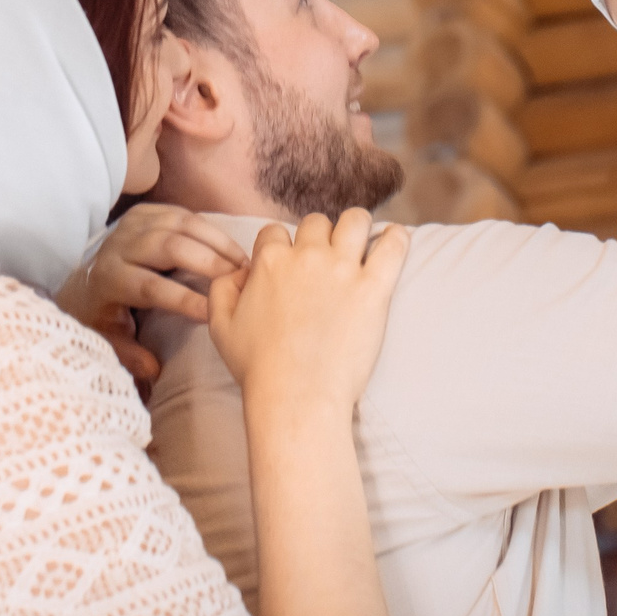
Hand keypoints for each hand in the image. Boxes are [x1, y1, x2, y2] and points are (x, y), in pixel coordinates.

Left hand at [56, 204, 246, 379]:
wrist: (82, 278)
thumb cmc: (102, 314)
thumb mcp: (108, 338)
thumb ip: (129, 355)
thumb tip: (154, 370)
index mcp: (109, 279)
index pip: (150, 286)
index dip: (183, 298)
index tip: (213, 311)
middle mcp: (119, 247)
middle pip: (168, 246)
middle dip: (207, 262)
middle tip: (239, 278)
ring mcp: (132, 225)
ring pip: (179, 224)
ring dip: (215, 242)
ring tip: (242, 262)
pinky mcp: (144, 212)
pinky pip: (182, 214)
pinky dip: (208, 229)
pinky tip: (228, 247)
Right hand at [209, 209, 409, 415]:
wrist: (297, 395)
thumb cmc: (258, 368)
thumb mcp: (220, 327)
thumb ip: (222, 290)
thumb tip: (238, 273)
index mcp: (269, 262)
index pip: (275, 232)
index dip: (281, 246)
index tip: (289, 264)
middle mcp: (307, 256)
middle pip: (316, 223)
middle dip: (319, 238)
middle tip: (325, 261)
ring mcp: (343, 269)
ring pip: (355, 220)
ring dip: (356, 228)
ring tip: (360, 245)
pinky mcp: (374, 287)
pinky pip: (394, 245)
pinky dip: (396, 238)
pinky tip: (393, 242)